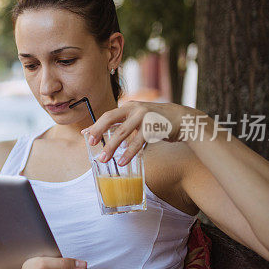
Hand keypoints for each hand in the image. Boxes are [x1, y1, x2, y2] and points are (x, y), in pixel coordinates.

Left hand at [81, 101, 197, 165]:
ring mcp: (144, 116)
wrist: (183, 119)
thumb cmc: (157, 121)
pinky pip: (137, 142)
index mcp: (129, 106)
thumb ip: (124, 124)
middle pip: (110, 118)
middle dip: (98, 131)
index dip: (95, 125)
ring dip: (111, 147)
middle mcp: (134, 108)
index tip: (85, 135)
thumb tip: (106, 135)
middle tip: (90, 143)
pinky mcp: (153, 127)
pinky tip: (122, 161)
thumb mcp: (139, 118)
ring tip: (103, 159)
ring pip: (122, 132)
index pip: (107, 115)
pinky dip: (128, 153)